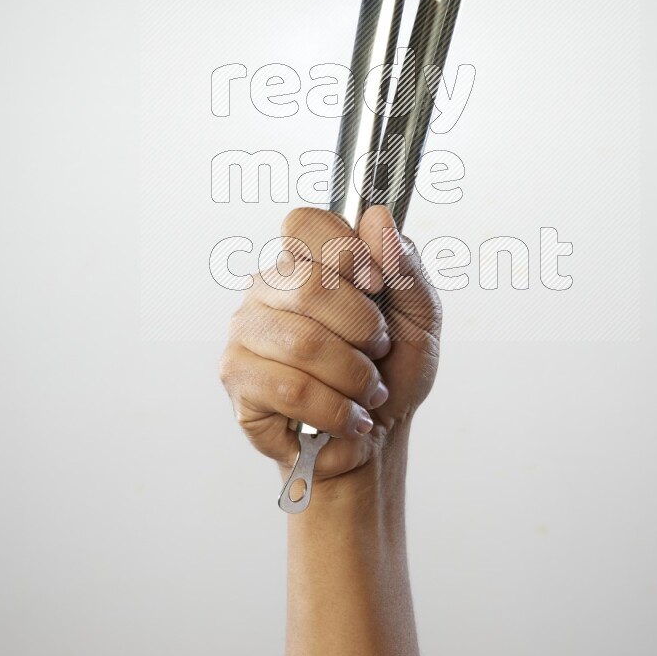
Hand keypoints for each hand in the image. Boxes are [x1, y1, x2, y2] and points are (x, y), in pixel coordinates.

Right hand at [219, 205, 441, 482]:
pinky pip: (291, 390)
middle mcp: (267, 288)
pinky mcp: (237, 378)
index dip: (347, 251)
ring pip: (303, 344)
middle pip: (309, 285)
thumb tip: (378, 219)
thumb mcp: (419, 315)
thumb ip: (404, 264)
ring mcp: (246, 331)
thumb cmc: (392, 370)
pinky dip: (335, 410)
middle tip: (378, 351)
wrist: (377, 437)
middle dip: (363, 327)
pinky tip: (346, 417)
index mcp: (307, 261)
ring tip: (367, 392)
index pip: (304, 224)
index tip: (378, 284)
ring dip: (354, 377)